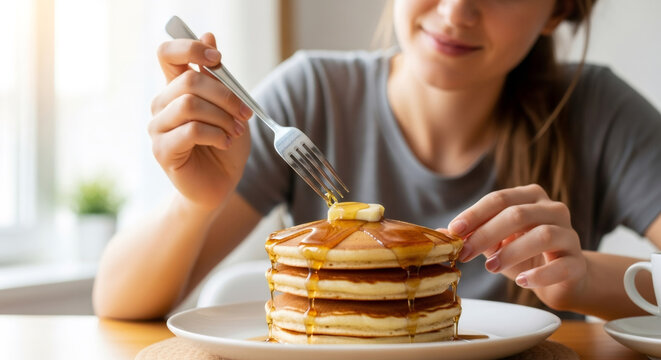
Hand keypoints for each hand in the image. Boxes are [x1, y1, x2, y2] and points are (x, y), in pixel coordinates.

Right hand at [149, 33, 252, 210]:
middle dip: (225, 95)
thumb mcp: (230, 107)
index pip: (168, 54)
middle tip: (244, 113)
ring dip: (222, 117)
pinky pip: (191, 131)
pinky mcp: (162, 150)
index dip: (190, 47)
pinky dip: (216, 134)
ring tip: (235, 131)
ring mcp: (158, 128)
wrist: (221, 185)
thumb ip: (218, 77)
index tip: (217, 58)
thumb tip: (208, 34)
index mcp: (176, 89)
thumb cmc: (225, 146)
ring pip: (190, 105)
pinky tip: (225, 143)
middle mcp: (162, 105)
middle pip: (189, 81)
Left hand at [448, 184, 587, 309]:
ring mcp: (570, 234)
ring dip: (511, 252)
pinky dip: (540, 274)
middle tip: (465, 253)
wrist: (562, 278)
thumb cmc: (523, 254)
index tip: (453, 231)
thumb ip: (472, 235)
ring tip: (491, 267)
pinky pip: (561, 265)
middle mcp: (553, 209)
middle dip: (486, 234)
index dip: (474, 214)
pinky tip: (522, 281)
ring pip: (542, 235)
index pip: (499, 199)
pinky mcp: (579, 262)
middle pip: (517, 214)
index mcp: (530, 197)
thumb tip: (439, 234)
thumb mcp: (495, 242)